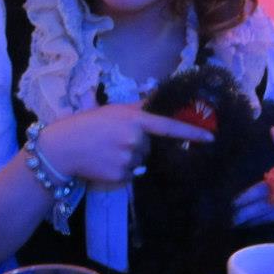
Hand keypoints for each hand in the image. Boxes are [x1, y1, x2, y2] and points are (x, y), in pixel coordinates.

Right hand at [38, 104, 213, 186]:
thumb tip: (154, 98)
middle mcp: (135, 139)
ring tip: (106, 152)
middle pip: (149, 147)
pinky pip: (130, 175)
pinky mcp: (122, 175)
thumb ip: (136, 107)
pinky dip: (120, 171)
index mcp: (134, 119)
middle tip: (113, 141)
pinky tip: (104, 163)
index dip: (192, 132)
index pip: (169, 127)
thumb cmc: (84, 124)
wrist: (62, 147)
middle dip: (137, 145)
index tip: (211, 137)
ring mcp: (129, 158)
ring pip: (139, 162)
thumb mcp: (111, 110)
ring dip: (128, 159)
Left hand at [233, 127, 273, 228]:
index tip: (232, 201)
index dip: (247, 196)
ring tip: (233, 224)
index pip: (265, 187)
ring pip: (269, 216)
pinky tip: (250, 226)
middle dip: (245, 212)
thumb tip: (271, 129)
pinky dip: (263, 223)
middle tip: (227, 217)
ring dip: (251, 220)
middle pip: (264, 205)